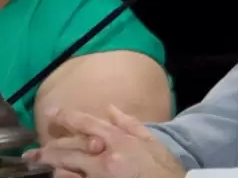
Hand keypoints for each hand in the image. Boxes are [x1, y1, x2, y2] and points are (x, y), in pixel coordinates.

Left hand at [23, 105, 184, 177]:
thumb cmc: (163, 167)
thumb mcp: (151, 141)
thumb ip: (129, 123)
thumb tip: (110, 108)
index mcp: (121, 141)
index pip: (89, 125)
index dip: (68, 117)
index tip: (53, 113)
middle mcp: (106, 158)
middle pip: (71, 150)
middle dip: (50, 149)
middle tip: (33, 152)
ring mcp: (101, 177)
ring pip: (67, 169)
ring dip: (52, 166)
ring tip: (39, 164)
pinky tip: (58, 175)